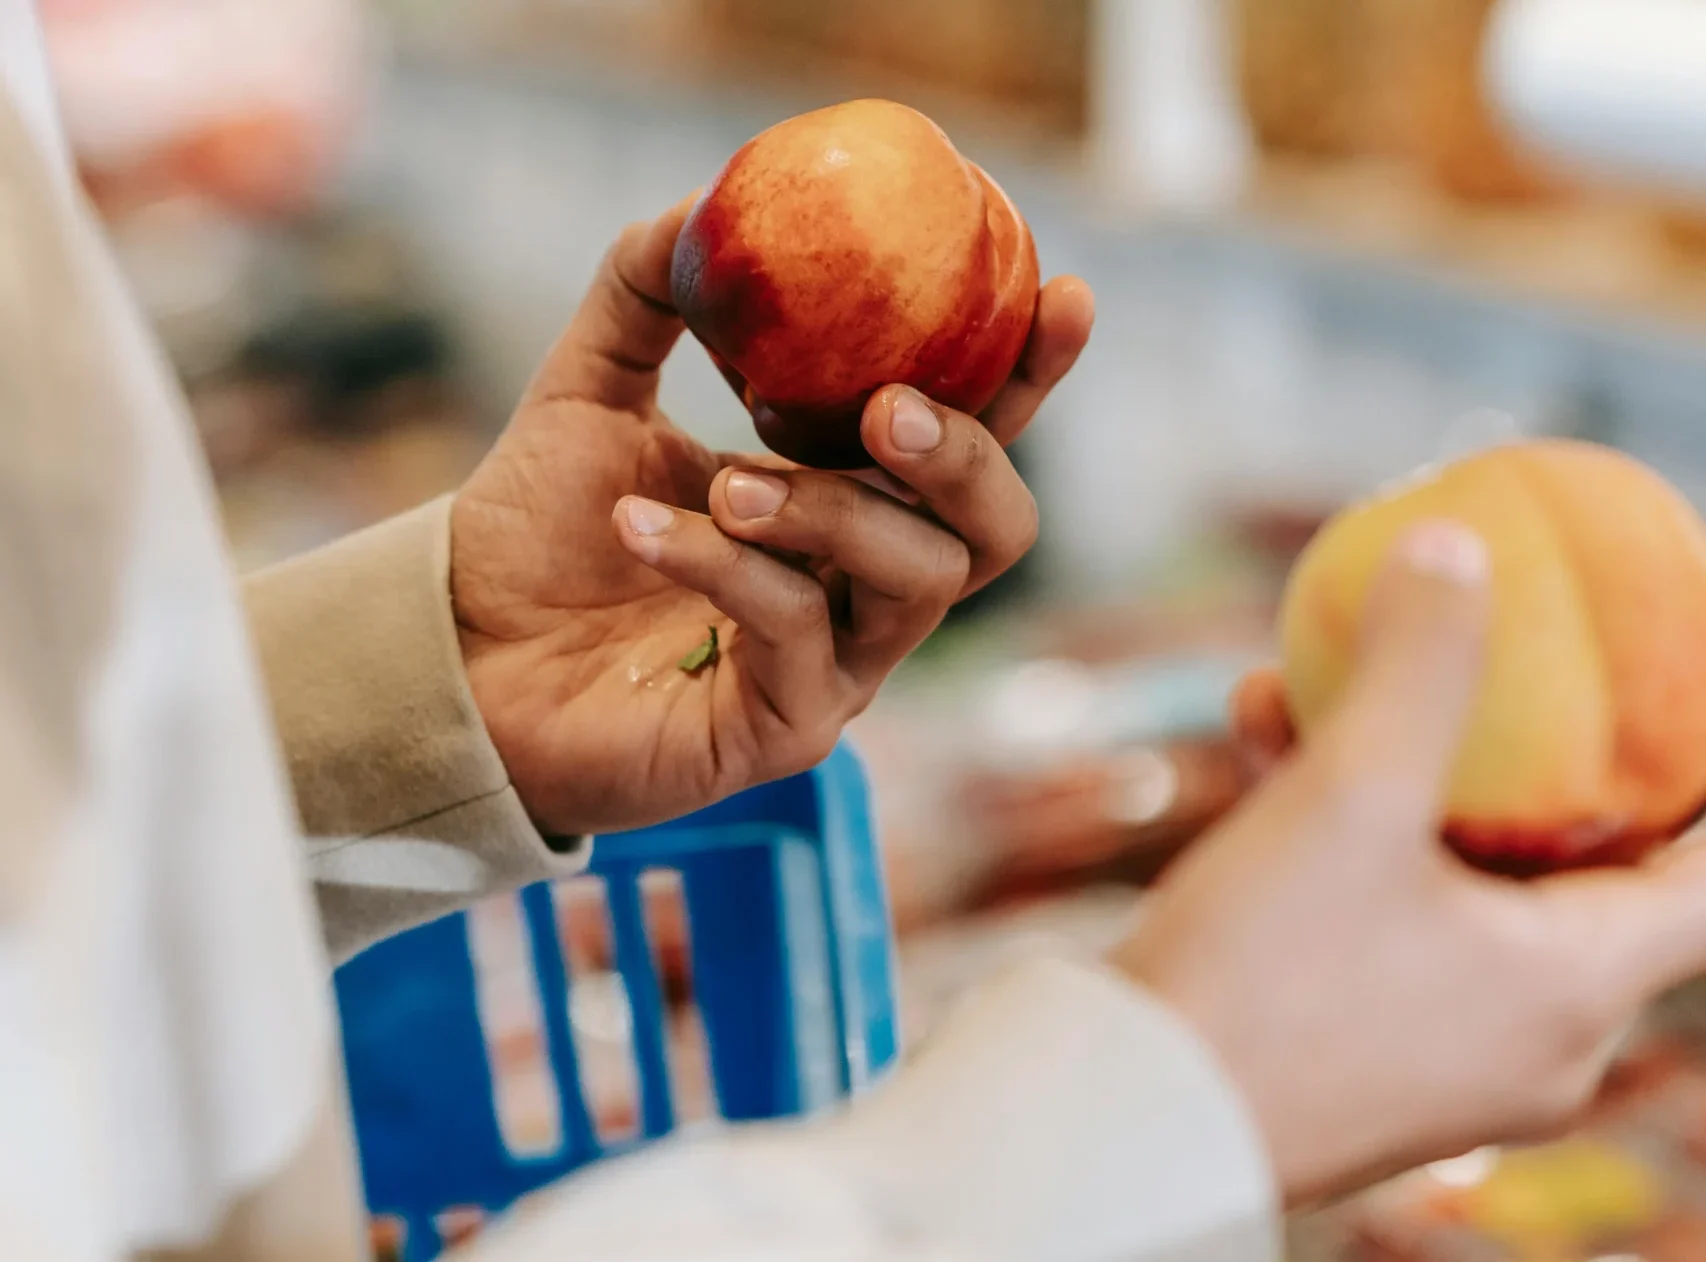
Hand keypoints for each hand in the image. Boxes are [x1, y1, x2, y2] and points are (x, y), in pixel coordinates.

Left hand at [450, 199, 1094, 836]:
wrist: (461, 650)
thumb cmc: (542, 532)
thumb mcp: (593, 389)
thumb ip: (648, 294)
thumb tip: (705, 202)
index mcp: (847, 505)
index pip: (973, 442)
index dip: (1028, 375)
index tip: (1061, 295)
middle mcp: (864, 592)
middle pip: (997, 533)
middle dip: (966, 458)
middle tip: (889, 410)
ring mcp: (835, 670)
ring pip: (915, 584)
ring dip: (829, 512)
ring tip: (727, 480)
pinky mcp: (783, 730)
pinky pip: (798, 633)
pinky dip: (724, 564)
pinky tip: (642, 524)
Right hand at [1111, 521, 1705, 1205]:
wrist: (1126, 1115)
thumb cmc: (1261, 973)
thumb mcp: (1349, 796)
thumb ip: (1417, 665)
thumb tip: (1456, 544)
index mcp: (1572, 990)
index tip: (1683, 697)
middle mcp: (1528, 1034)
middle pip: (1580, 869)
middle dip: (1538, 755)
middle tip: (1532, 669)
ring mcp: (1439, 1047)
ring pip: (1459, 879)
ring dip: (1409, 772)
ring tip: (1337, 674)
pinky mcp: (1354, 1045)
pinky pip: (1381, 911)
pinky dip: (1344, 827)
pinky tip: (1261, 730)